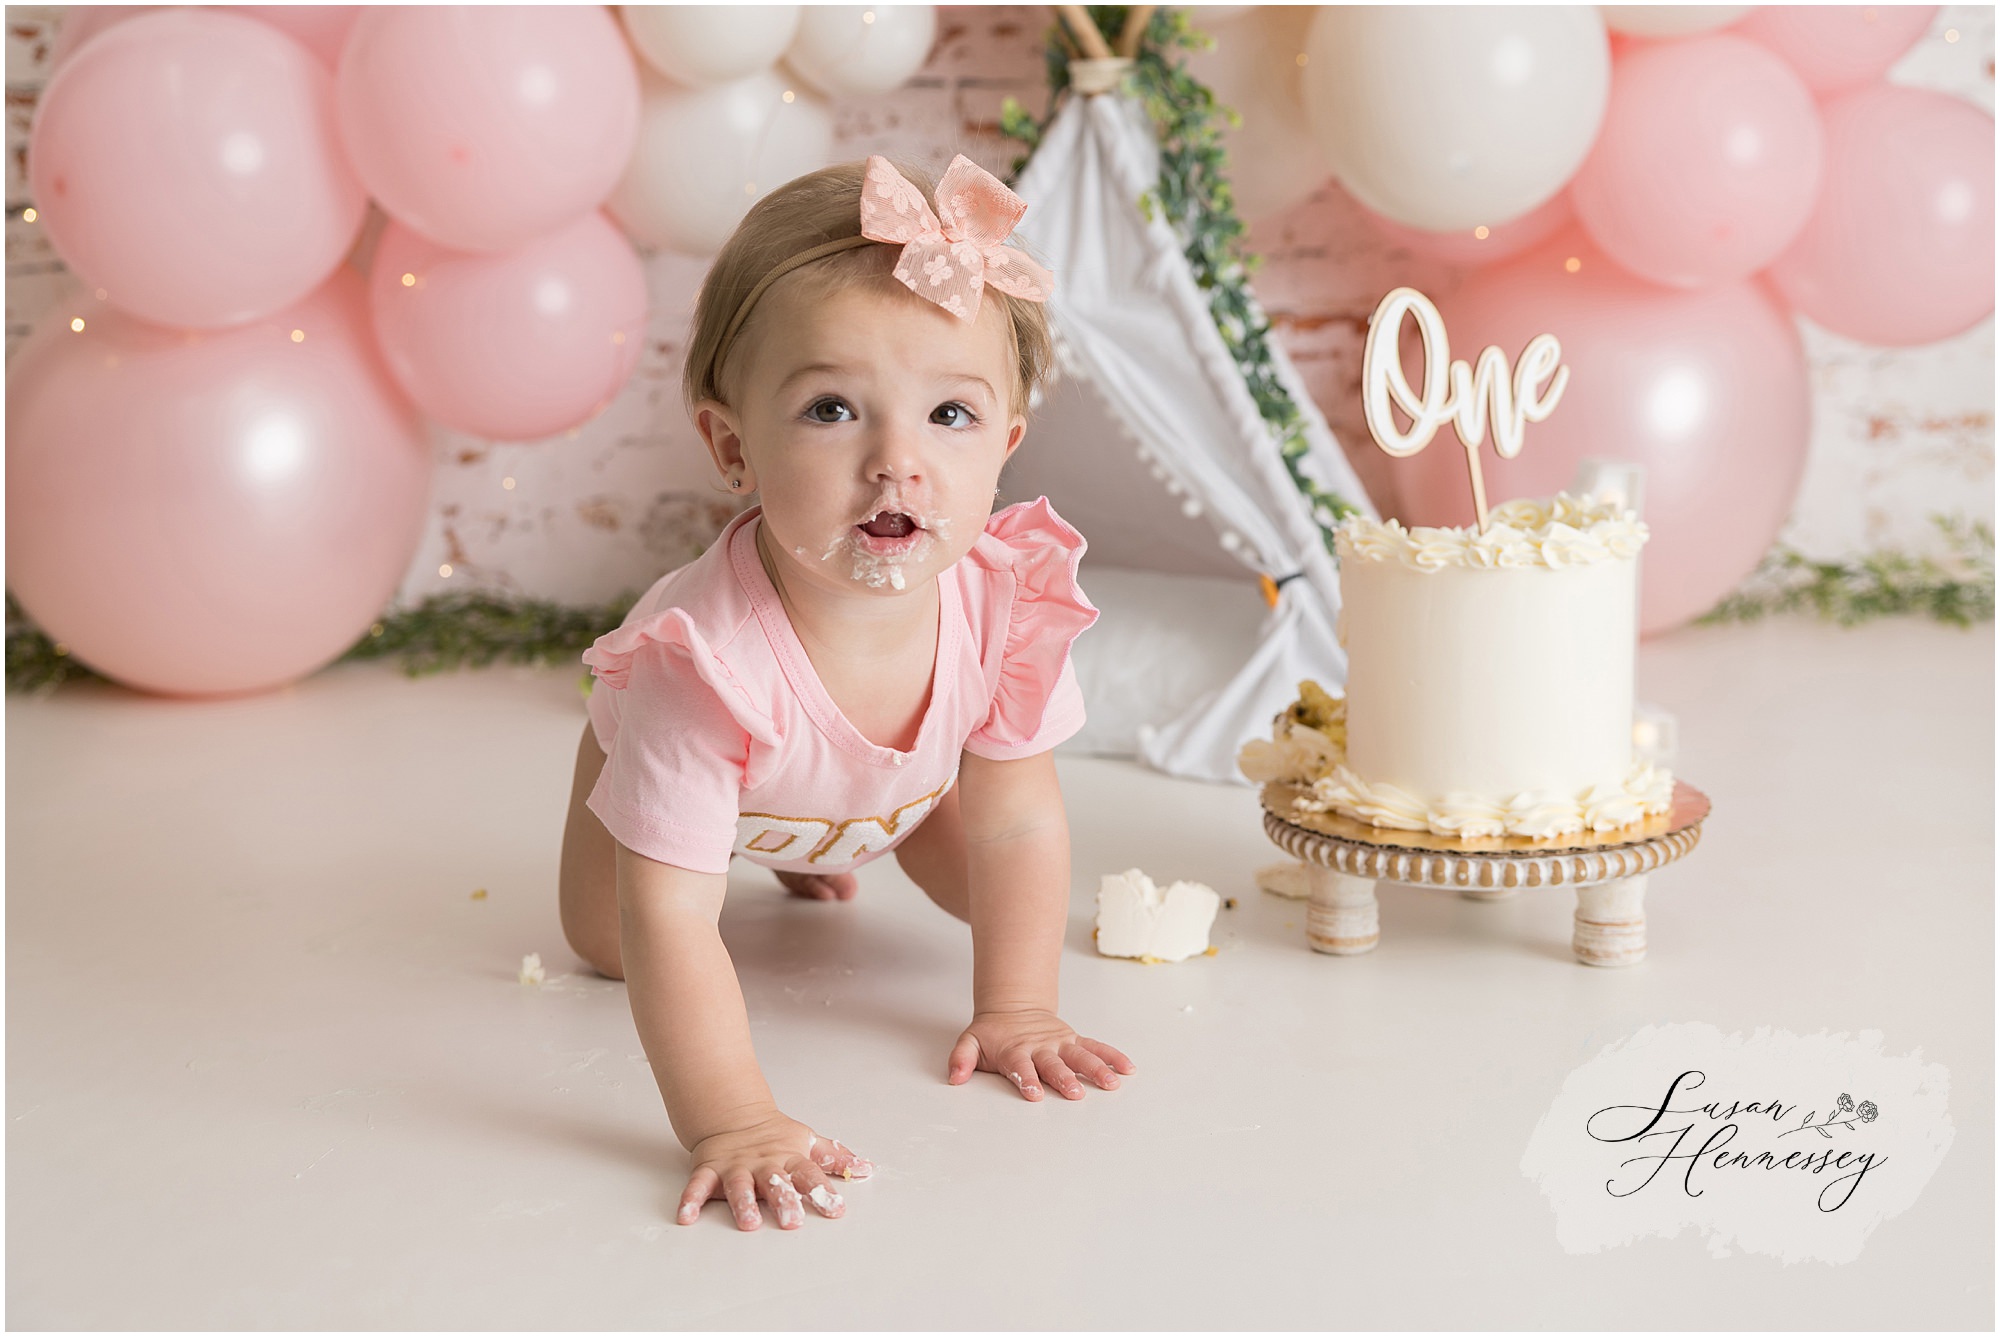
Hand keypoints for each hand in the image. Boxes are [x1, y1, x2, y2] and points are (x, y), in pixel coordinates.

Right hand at [679, 1110, 873, 1230]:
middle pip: (775, 1182)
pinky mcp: (709, 1170)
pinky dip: (691, 1200)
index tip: (836, 1209)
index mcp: (788, 1158)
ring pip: (739, 1186)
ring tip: (749, 1223)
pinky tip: (686, 1217)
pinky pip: (698, 1186)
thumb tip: (866, 1168)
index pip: (809, 1174)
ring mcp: (735, 1167)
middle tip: (792, 1222)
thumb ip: (834, 1159)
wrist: (733, 1115)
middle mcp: (763, 1164)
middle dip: (784, 1201)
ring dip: (744, 1204)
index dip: (823, 1191)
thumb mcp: (807, 1143)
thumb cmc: (775, 1136)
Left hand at [946, 1008, 1134, 1100]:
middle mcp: (1040, 1047)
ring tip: (1112, 1083)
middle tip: (1075, 1093)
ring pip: (1080, 1056)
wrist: (1013, 1008)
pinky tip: (1127, 1069)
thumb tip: (954, 1077)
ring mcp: (1059, 1044)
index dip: (1027, 1079)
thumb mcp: (970, 1041)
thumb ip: (961, 1058)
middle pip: (1054, 1064)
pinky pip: (1095, 1048)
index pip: (1021, 1067)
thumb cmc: (993, 1033)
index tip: (1033, 1093)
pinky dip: (1111, 1056)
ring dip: (1096, 1069)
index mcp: (1016, 1051)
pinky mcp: (1073, 1041)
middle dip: (1064, 1078)